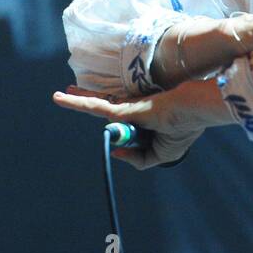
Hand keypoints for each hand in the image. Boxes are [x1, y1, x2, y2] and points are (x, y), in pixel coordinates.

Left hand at [52, 83, 207, 169]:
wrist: (194, 109)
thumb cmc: (183, 128)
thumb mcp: (163, 155)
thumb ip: (139, 159)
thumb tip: (115, 152)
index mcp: (144, 121)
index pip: (121, 124)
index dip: (116, 132)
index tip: (122, 131)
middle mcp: (133, 112)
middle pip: (105, 107)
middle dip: (86, 100)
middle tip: (67, 92)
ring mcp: (128, 108)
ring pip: (96, 105)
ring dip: (77, 101)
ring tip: (58, 95)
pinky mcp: (124, 107)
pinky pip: (97, 107)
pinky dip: (79, 104)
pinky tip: (64, 98)